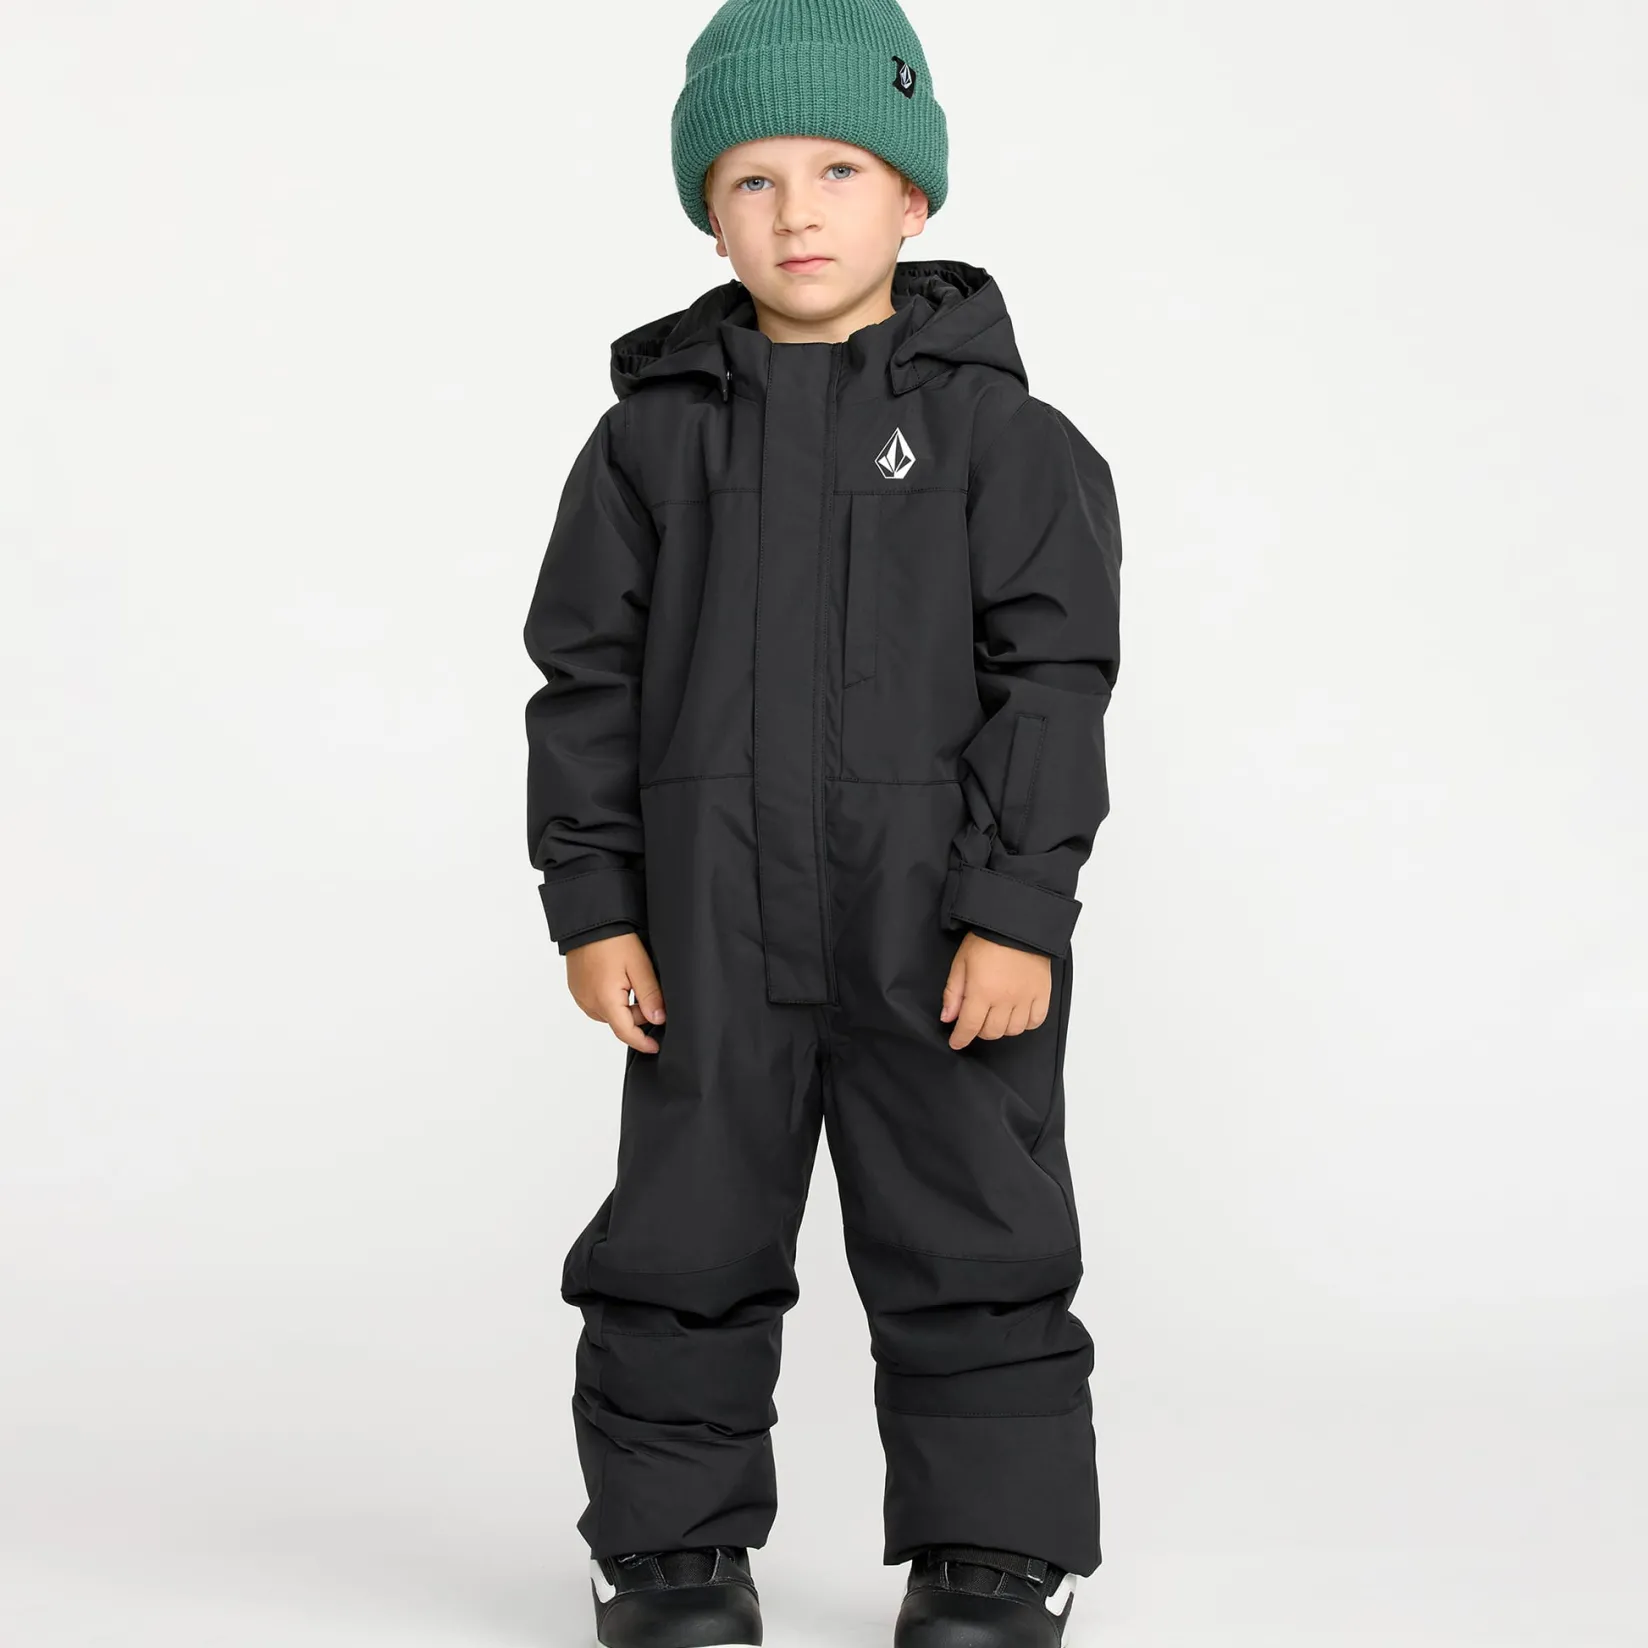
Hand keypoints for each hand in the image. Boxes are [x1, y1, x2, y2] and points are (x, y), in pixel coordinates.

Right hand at [567, 932, 666, 1052]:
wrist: (589, 921)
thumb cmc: (614, 938)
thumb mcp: (640, 965)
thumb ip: (650, 995)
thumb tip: (658, 1019)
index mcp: (604, 1000)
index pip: (625, 1032)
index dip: (642, 1042)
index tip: (655, 1046)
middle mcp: (589, 1002)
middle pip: (618, 1022)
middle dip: (637, 1015)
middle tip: (649, 991)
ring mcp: (580, 995)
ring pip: (608, 1013)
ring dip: (623, 1007)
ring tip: (633, 981)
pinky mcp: (576, 988)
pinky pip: (597, 1002)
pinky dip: (611, 999)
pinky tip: (619, 979)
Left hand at [940, 931, 1050, 1049]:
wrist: (1017, 924)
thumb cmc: (987, 939)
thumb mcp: (961, 962)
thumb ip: (953, 992)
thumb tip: (947, 1018)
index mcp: (982, 991)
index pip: (970, 1026)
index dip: (961, 1038)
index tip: (957, 1042)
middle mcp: (1005, 999)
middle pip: (992, 1032)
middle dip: (980, 1030)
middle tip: (976, 1019)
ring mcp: (1026, 997)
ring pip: (1013, 1030)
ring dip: (1002, 1028)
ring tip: (996, 1015)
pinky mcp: (1042, 993)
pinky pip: (1036, 1021)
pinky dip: (1025, 1023)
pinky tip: (1017, 1014)